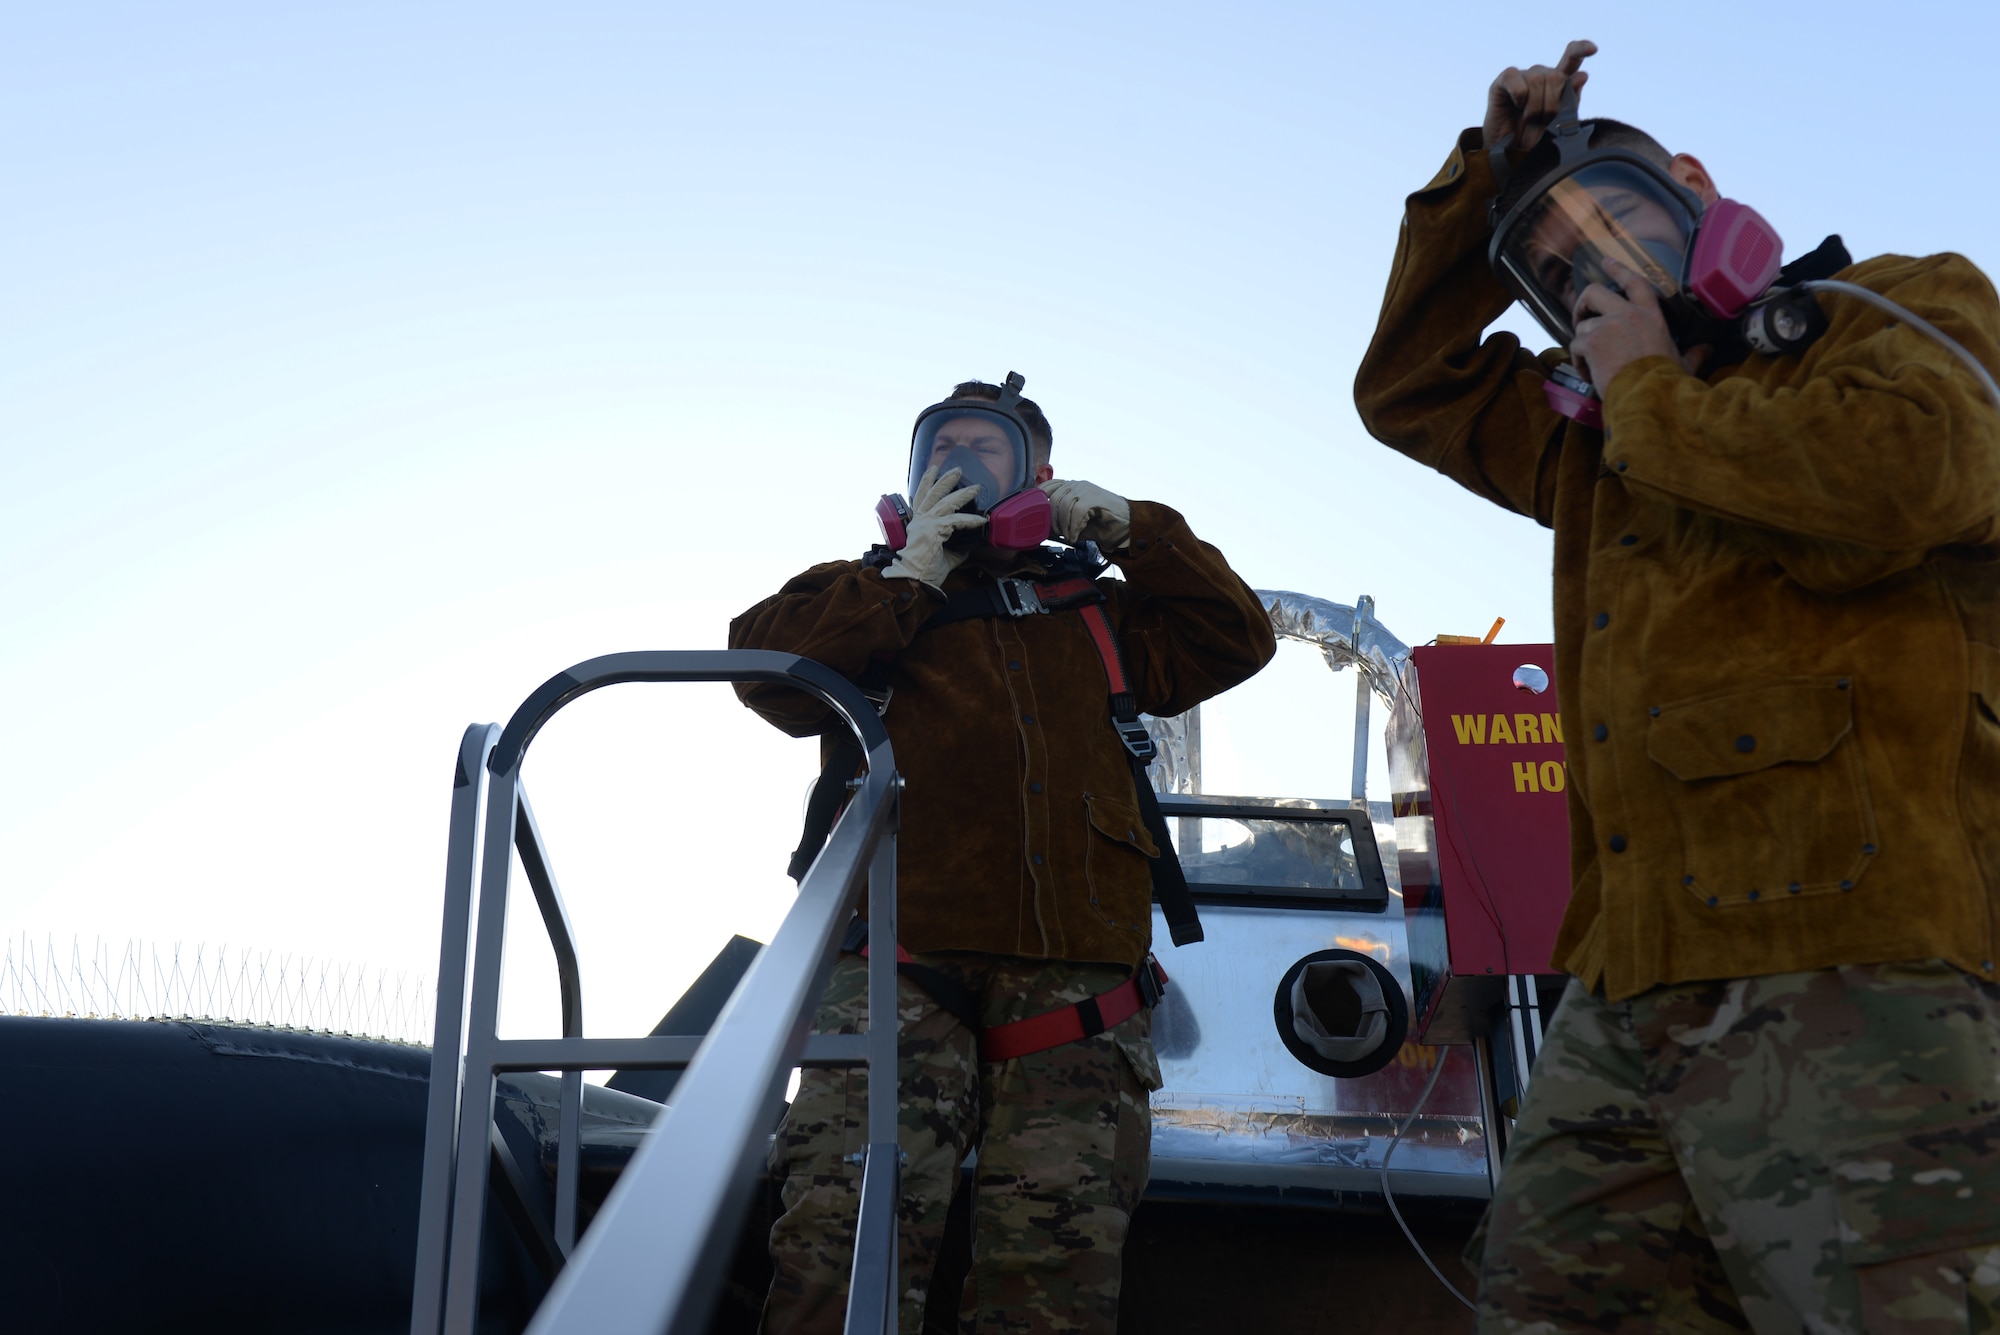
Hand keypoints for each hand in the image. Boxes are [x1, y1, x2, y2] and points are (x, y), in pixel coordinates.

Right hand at [882, 465, 985, 590]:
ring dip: (962, 493)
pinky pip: (955, 520)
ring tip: (976, 487)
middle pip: (932, 493)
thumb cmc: (924, 571)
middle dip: (945, 479)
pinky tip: (981, 520)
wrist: (914, 581)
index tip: (934, 472)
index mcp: (918, 523)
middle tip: (957, 469)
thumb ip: (954, 550)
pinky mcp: (933, 530)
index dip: (928, 483)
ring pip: (945, 501)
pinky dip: (970, 520)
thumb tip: (967, 548)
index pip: (922, 498)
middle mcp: (919, 520)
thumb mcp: (943, 556)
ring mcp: (925, 523)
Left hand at [1040, 478, 1131, 550]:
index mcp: (1071, 487)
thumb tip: (1041, 528)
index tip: (1037, 514)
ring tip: (1068, 536)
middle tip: (1057, 533)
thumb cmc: (1099, 524)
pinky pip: (1077, 511)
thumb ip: (1058, 521)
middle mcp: (1077, 485)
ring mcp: (1087, 490)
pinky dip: (1074, 526)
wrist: (1125, 526)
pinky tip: (1075, 536)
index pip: (1049, 485)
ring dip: (1063, 525)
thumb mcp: (1074, 522)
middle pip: (1054, 498)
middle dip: (1052, 519)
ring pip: (1064, 504)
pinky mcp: (1095, 498)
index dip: (1040, 498)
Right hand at [1483, 40, 1595, 154]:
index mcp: (1558, 83)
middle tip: (1543, 121)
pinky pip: (1515, 78)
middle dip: (1552, 104)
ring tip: (1529, 119)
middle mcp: (1541, 75)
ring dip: (1534, 106)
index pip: (1572, 58)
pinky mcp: (1503, 81)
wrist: (1511, 155)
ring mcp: (1522, 76)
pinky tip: (1516, 105)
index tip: (1593, 49)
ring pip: (1536, 79)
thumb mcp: (1560, 123)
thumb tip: (1582, 75)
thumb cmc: (1536, 140)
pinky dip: (1519, 95)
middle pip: (1556, 76)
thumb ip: (1572, 100)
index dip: (1581, 49)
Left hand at [1569, 259, 1704, 393]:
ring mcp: (1607, 326)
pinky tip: (1588, 374)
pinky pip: (1575, 347)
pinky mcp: (1590, 342)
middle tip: (1580, 317)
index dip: (1618, 269)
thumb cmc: (1666, 380)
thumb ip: (1693, 353)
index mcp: (1650, 315)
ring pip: (1582, 327)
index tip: (1606, 262)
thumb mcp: (1683, 362)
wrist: (1648, 395)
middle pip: (1594, 292)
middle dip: (1582, 303)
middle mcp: (1627, 314)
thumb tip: (1707, 350)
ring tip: (1593, 365)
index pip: (1634, 282)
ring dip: (1583, 346)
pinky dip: (1578, 362)